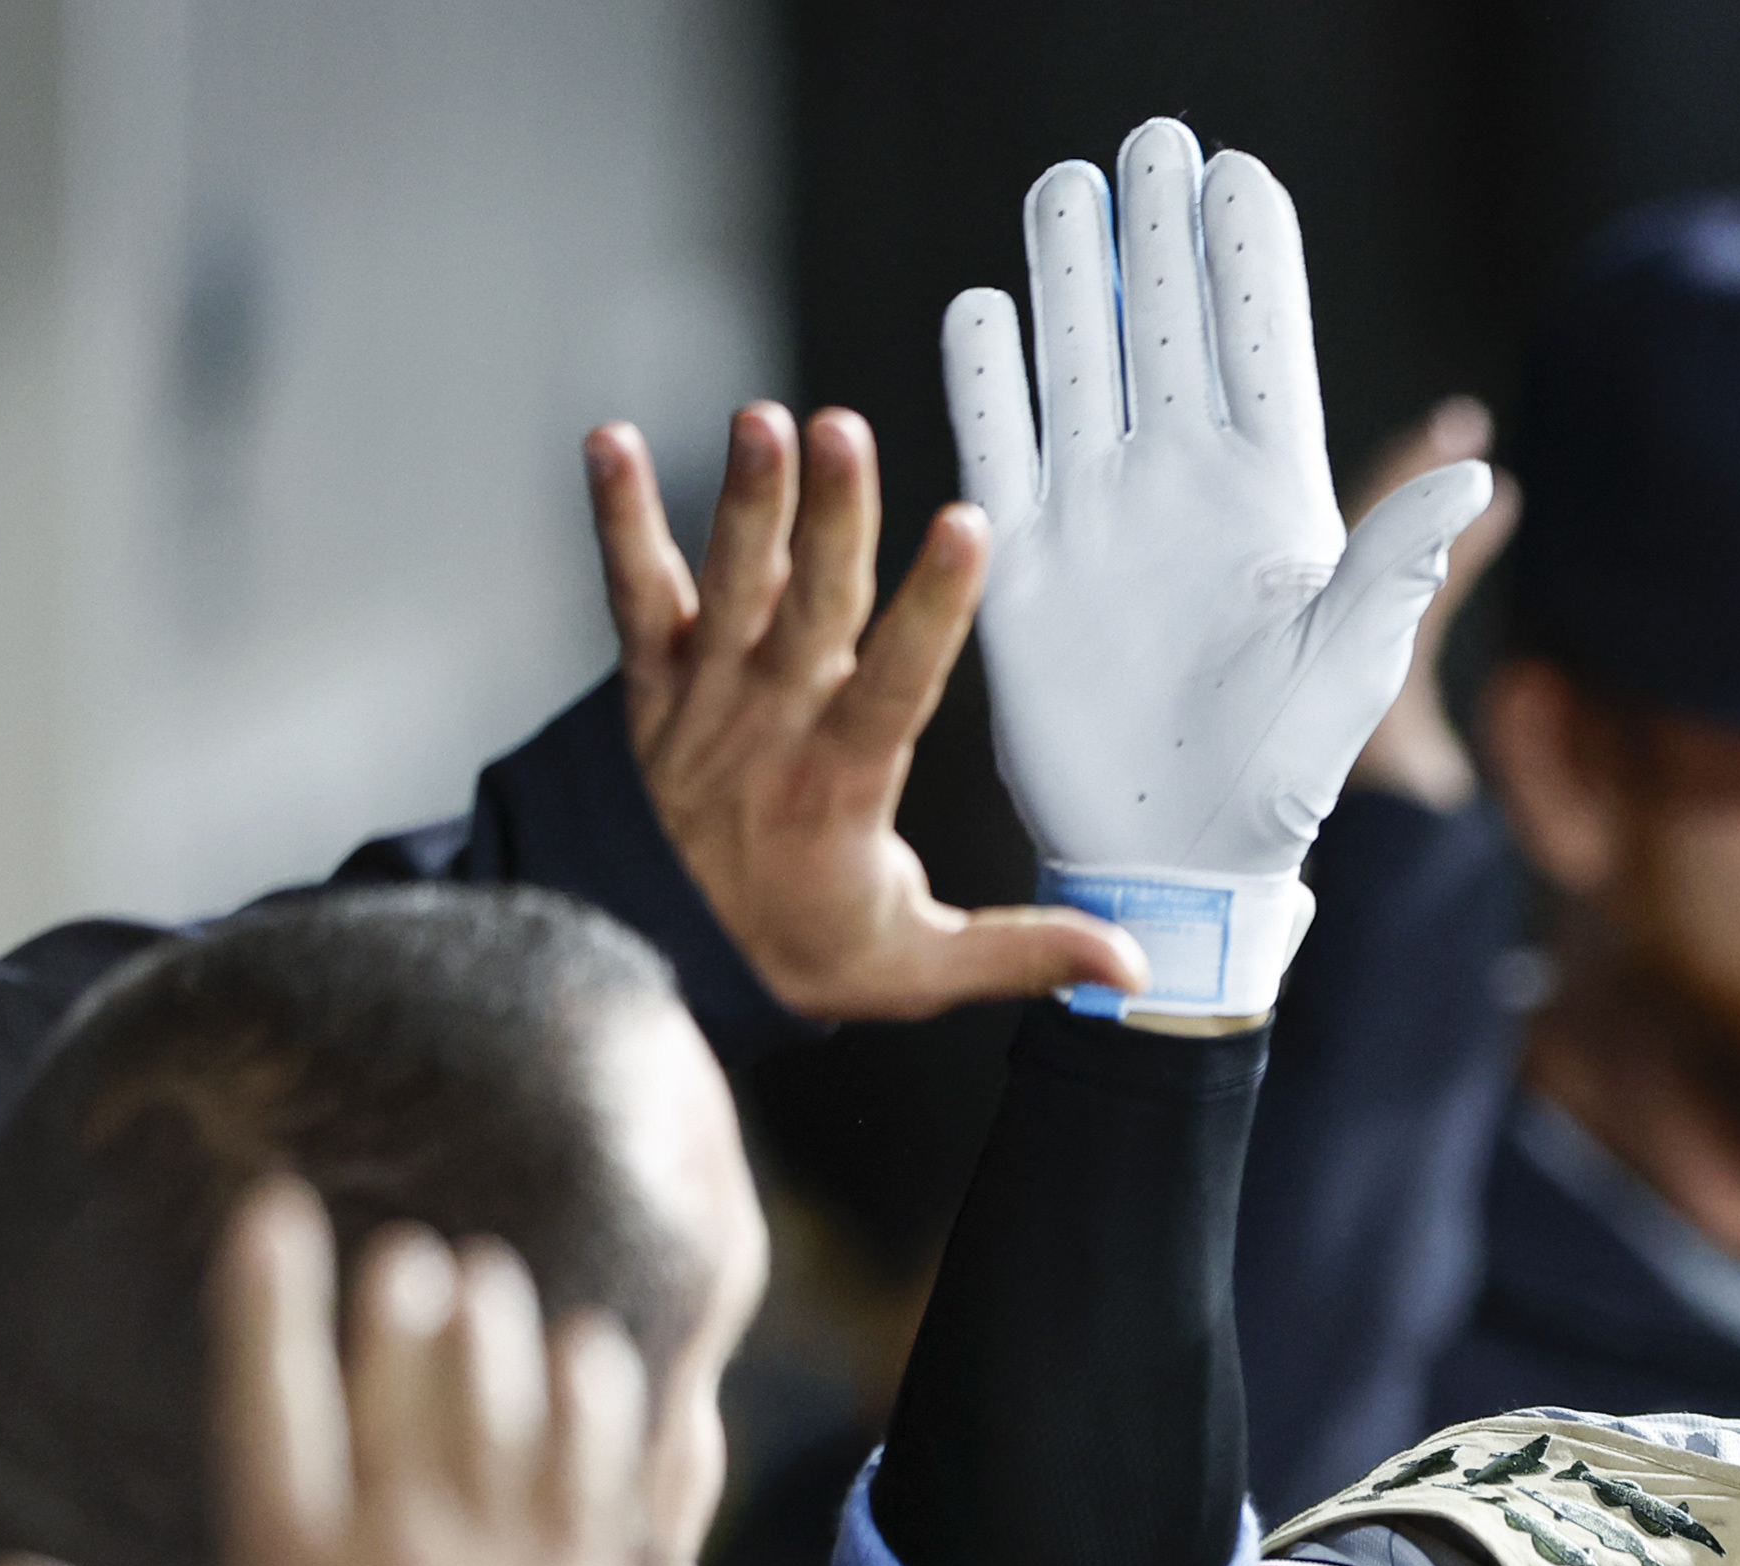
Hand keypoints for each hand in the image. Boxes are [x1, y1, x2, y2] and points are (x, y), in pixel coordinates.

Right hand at [0, 1185, 656, 1565]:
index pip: (269, 1403)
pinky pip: (602, 1471)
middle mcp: (403, 1551)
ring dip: (500, 1333)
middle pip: (406, 1383)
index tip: (272, 1214)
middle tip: (412, 1253)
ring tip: (490, 1278)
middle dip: (407, 1303)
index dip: (268, 1299)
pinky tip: (595, 1350)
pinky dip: (600, 1403)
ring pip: (507, 1409)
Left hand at [593, 404, 1145, 1019]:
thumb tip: (1128, 964)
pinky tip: (611, 445)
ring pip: (731, 587)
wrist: (649, 963)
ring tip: (762, 423)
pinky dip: (619, 518)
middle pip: (811, 608)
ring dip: (750, 501)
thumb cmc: (789, 951)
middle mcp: (769, 729)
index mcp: (840, 786)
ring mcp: (704, 699)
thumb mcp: (918, 968)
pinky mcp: (651, 683)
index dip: (933, 606)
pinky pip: (633, 592)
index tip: (964, 534)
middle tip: (844, 436)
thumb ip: (1024, 951)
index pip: (896, 684)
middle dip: (833, 517)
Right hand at [944, 116, 1494, 1022]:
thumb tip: (1478, 476)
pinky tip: (984, 305)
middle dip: (1157, 238)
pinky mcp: (1028, 563)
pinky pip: (1001, 445)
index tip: (1239, 175)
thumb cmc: (1283, 775)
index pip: (1261, 351)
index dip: (1247, 263)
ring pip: (1080, 366)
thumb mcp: (1350, 667)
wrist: (1181, 857)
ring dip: (1070, 278)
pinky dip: (988, 378)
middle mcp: (1181, 489)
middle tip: (1150, 143)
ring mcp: (1101, 516)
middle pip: (1165, 331)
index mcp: (1270, 500)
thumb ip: (1395, 564)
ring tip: (1065, 186)